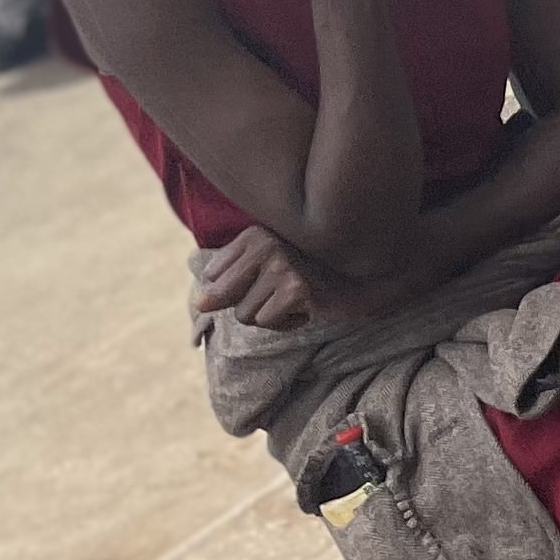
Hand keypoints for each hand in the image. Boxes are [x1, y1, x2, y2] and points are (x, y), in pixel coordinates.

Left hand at [193, 223, 320, 330]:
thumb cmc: (308, 279)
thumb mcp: (263, 272)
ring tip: (296, 300)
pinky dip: (286, 324)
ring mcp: (282, 265)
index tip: (269, 280)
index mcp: (254, 235)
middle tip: (277, 295)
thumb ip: (226, 285)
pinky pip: (267, 322)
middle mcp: (265, 244)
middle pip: (223, 296)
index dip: (239, 289)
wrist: (360, 284)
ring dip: (270, 316)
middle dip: (247, 305)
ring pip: (245, 314)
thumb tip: (199, 305)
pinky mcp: (297, 289)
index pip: (213, 277)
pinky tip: (307, 308)